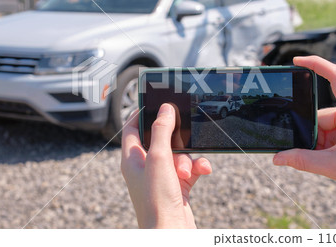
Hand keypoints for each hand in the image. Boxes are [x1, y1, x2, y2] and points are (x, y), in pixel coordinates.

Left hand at [121, 103, 211, 227]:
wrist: (172, 232)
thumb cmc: (156, 200)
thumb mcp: (159, 159)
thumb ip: (161, 131)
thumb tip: (165, 109)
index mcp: (132, 159)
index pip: (132, 129)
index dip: (142, 114)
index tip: (155, 102)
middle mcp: (145, 167)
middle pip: (160, 140)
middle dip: (175, 140)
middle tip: (181, 136)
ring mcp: (161, 177)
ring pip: (178, 154)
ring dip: (187, 158)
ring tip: (186, 170)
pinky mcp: (177, 186)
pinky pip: (189, 168)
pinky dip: (197, 167)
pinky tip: (203, 171)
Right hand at [273, 56, 335, 207]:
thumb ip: (303, 160)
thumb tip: (279, 158)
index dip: (316, 64)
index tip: (297, 61)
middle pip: (323, 115)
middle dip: (314, 135)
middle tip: (317, 155)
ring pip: (330, 126)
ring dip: (324, 143)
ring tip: (333, 162)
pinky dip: (333, 145)